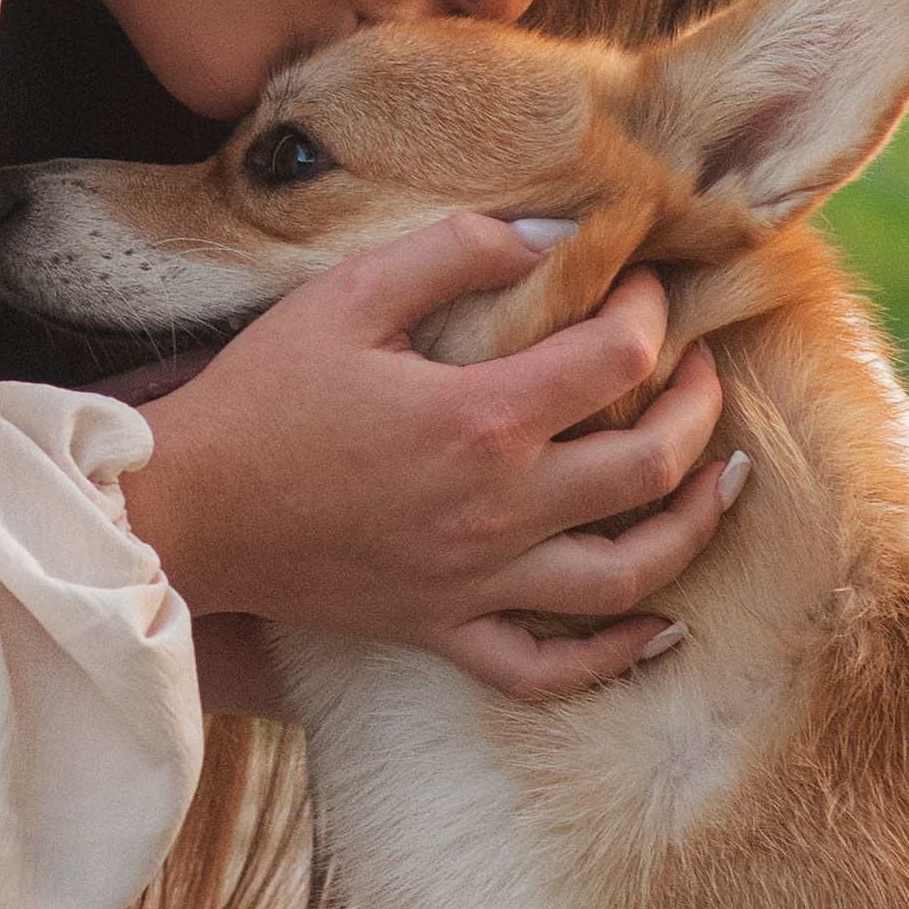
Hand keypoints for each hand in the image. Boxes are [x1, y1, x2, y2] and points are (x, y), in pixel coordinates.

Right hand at [120, 213, 741, 700]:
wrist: (186, 511)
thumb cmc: (259, 397)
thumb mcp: (347, 293)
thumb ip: (457, 250)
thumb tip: (554, 238)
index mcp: (478, 420)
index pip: (617, 361)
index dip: (651, 312)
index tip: (643, 285)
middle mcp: (497, 511)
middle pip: (651, 469)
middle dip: (700, 409)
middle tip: (702, 369)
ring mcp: (477, 583)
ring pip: (629, 576)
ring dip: (693, 527)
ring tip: (722, 481)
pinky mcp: (444, 631)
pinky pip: (547, 669)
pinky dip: (613, 657)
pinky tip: (658, 626)